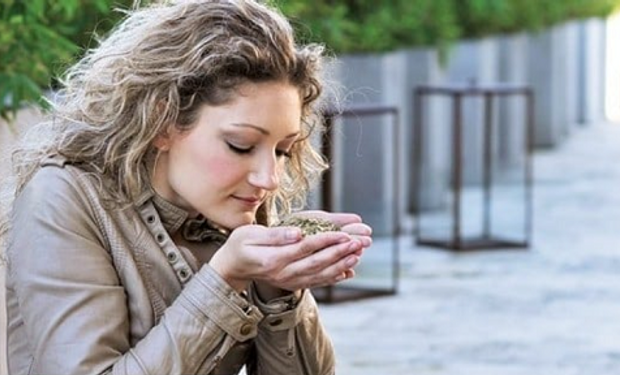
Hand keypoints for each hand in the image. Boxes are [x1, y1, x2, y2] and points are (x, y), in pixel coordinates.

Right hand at [208, 224, 365, 292]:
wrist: (232, 268)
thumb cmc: (239, 246)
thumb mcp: (249, 235)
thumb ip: (274, 235)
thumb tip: (298, 233)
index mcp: (273, 259)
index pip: (305, 248)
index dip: (326, 240)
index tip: (344, 233)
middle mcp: (283, 274)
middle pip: (317, 263)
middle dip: (340, 252)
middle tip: (359, 242)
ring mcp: (288, 281)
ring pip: (320, 275)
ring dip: (341, 265)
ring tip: (358, 254)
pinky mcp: (293, 284)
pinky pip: (316, 282)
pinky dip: (334, 277)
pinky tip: (348, 270)